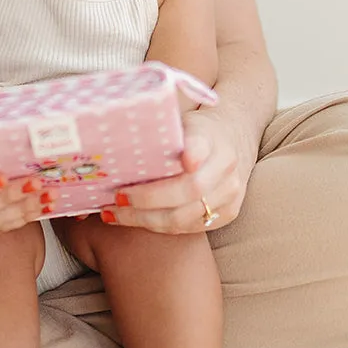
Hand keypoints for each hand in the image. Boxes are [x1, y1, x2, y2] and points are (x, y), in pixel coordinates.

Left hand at [107, 106, 251, 233]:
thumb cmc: (195, 132)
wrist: (232, 142)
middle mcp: (227, 168)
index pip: (201, 147)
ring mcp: (230, 195)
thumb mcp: (182, 120)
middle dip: (148, 199)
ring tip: (115, 213)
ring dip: (145, 219)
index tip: (181, 159)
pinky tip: (134, 220)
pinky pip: (188, 227)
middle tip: (117, 197)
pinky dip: (158, 227)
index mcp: (213, 137)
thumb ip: (162, 133)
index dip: (192, 154)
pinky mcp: (227, 214)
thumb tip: (118, 142)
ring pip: (185, 216)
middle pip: (190, 190)